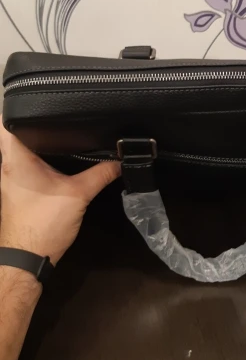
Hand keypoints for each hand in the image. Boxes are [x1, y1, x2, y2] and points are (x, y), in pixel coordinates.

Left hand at [0, 118, 120, 263]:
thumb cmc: (45, 222)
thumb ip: (100, 174)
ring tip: (62, 126)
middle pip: (15, 134)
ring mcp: (11, 179)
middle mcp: (8, 165)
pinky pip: (27, 164)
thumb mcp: (78, 194)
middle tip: (59, 109)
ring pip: (21, 150)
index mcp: (15, 159)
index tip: (41, 99)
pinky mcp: (19, 190)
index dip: (19, 108)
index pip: (6, 124)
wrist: (27, 259)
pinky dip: (40, 157)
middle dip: (35, 121)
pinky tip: (59, 156)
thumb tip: (120, 160)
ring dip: (37, 140)